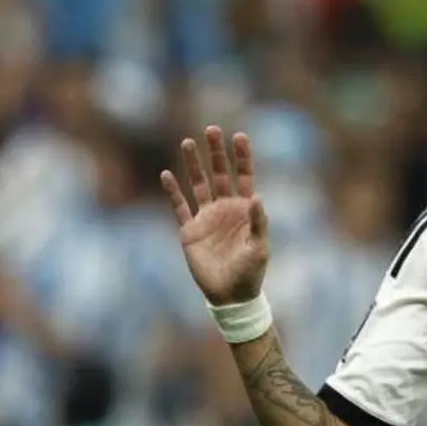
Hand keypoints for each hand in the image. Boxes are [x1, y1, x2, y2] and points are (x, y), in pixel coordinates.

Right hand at [160, 126, 269, 305]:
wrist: (230, 295)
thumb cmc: (251, 272)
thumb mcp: (260, 247)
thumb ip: (258, 222)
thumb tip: (258, 196)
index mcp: (244, 209)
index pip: (244, 176)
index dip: (242, 157)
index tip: (239, 136)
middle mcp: (224, 208)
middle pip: (220, 174)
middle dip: (216, 152)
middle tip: (212, 129)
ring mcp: (206, 217)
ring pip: (199, 184)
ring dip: (194, 165)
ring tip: (188, 142)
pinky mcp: (190, 231)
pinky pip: (179, 207)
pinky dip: (173, 191)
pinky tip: (166, 174)